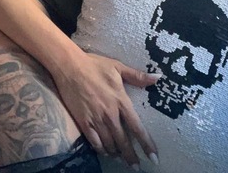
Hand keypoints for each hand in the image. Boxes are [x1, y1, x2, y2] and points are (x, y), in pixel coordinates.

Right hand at [53, 52, 159, 167]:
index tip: (154, 157)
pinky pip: (94, 142)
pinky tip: (105, 150)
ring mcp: (96, 119)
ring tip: (120, 157)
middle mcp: (110, 113)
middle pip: (123, 141)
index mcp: (121, 100)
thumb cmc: (95, 65)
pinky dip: (101, 149)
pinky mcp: (83, 122)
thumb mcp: (118, 67)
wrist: (70, 66)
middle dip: (131, 156)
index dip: (146, 144)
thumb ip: (137, 76)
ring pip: (109, 144)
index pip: (137, 127)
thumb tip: (158, 78)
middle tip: (136, 166)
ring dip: (116, 152)